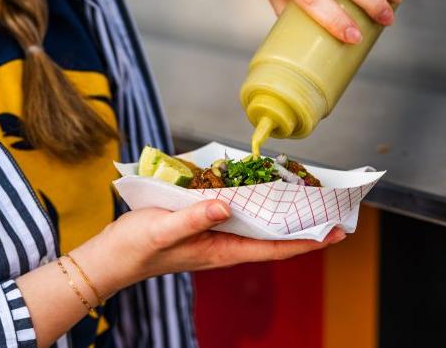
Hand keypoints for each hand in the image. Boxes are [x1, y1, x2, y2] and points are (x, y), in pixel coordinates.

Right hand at [74, 200, 345, 295]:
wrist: (110, 257)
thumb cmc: (134, 248)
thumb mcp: (162, 230)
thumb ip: (193, 217)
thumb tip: (226, 205)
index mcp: (219, 251)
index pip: (272, 249)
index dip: (305, 242)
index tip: (335, 233)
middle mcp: (222, 245)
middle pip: (270, 237)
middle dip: (300, 226)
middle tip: (328, 209)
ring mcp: (211, 235)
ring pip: (255, 225)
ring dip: (279, 214)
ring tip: (302, 197)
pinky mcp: (200, 224)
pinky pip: (234, 214)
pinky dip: (251, 203)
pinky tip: (255, 188)